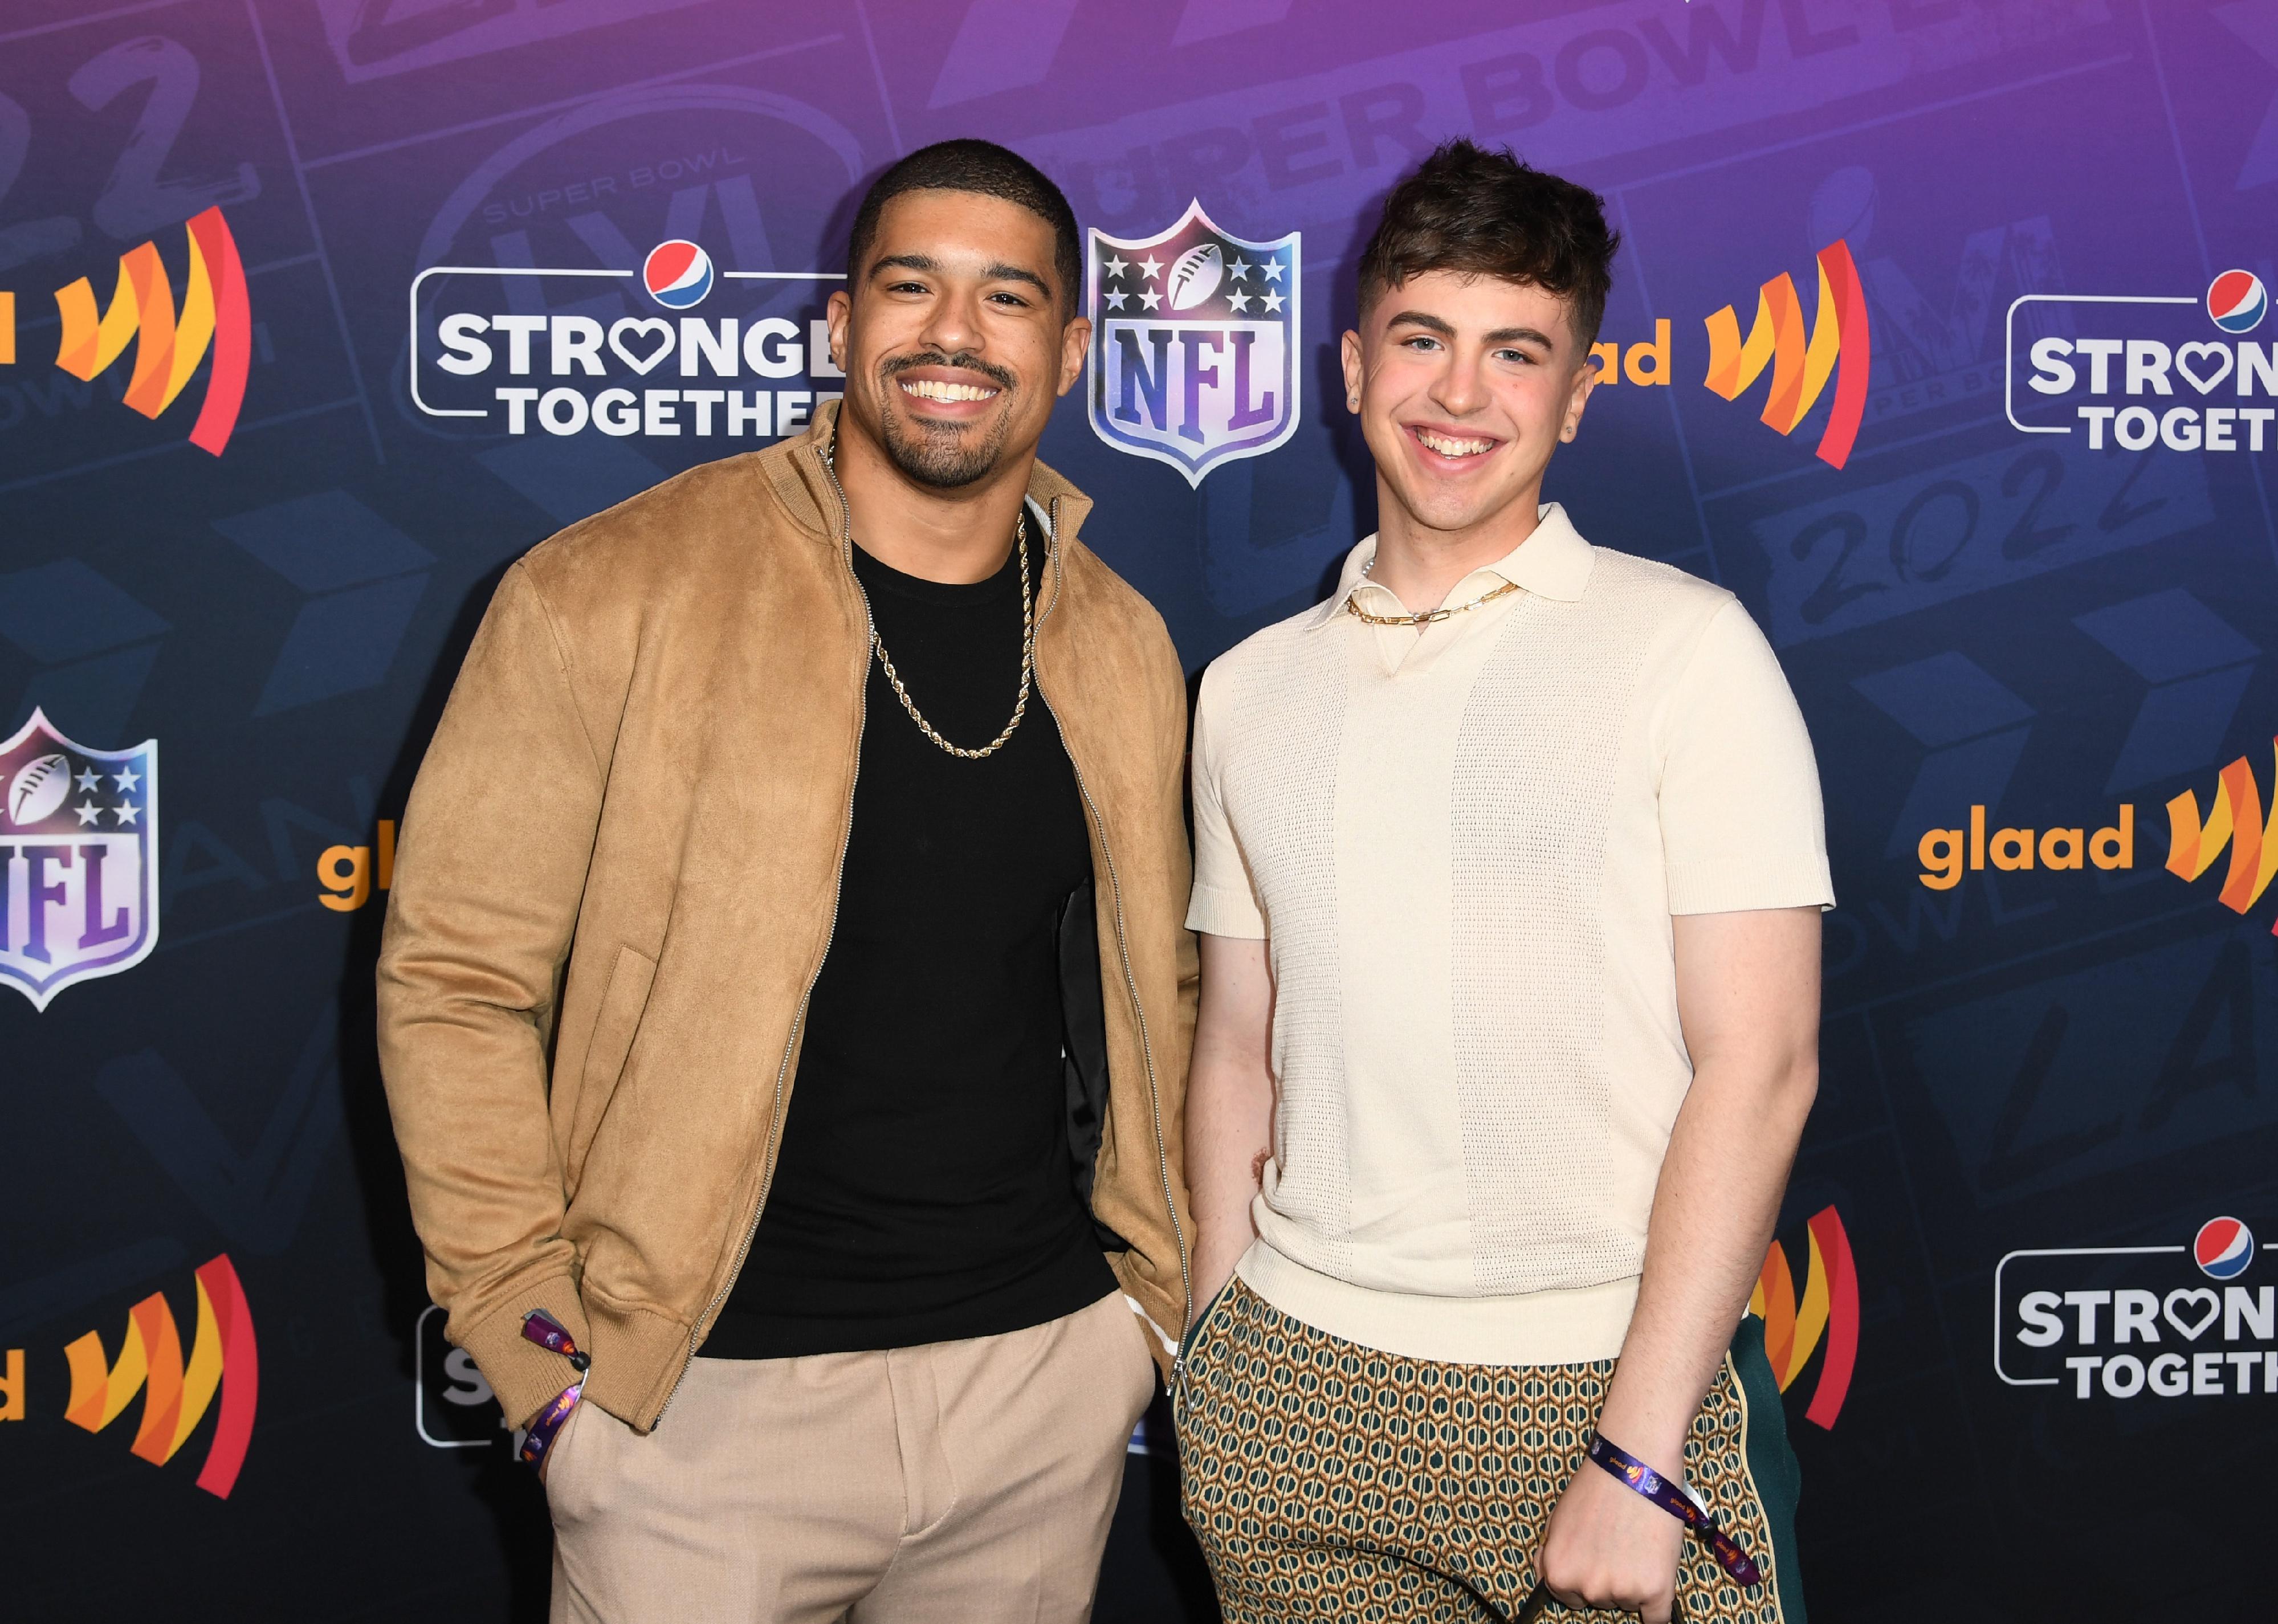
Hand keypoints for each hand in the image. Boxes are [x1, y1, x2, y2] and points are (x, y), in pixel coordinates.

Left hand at [1537, 1452, 1684, 1621]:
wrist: (1635, 1464)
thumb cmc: (1596, 1486)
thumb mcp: (1556, 1519)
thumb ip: (1550, 1553)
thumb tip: (1547, 1578)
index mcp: (1559, 1572)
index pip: (1569, 1598)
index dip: (1583, 1578)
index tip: (1595, 1561)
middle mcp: (1587, 1588)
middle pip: (1600, 1601)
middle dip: (1608, 1579)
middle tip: (1619, 1545)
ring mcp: (1622, 1591)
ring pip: (1628, 1603)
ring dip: (1634, 1583)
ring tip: (1637, 1543)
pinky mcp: (1656, 1591)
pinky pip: (1656, 1620)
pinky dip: (1656, 1605)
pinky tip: (1656, 1582)